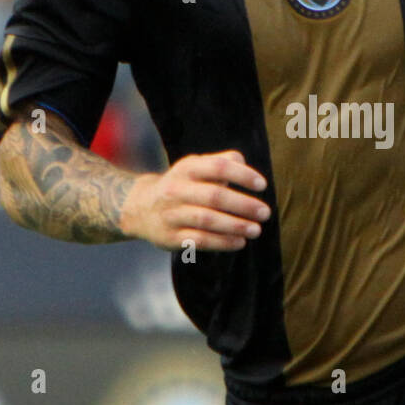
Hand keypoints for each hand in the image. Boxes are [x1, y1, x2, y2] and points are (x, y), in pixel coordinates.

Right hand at [120, 150, 269, 251]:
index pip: (218, 167)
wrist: (140, 208)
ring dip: (235, 225)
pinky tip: (239, 242)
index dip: (242, 175)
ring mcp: (171, 214)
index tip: (262, 185)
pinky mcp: (170, 236)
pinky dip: (222, 242)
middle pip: (215, 196)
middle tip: (264, 213)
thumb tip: (242, 162)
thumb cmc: (181, 185)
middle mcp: (176, 189)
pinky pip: (199, 240)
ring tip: (256, 230)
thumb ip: (220, 162)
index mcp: (186, 168)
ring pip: (207, 220)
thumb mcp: (195, 168)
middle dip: (243, 205)